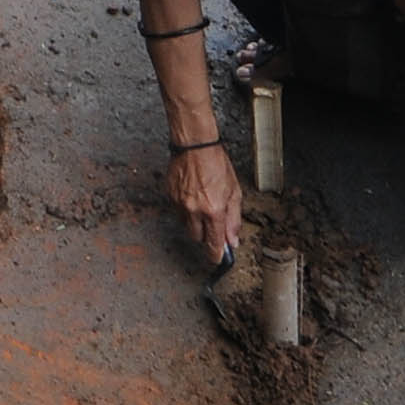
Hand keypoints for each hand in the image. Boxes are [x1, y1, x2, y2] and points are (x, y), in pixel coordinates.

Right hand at [166, 139, 240, 269]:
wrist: (195, 145)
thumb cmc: (216, 164)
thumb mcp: (234, 192)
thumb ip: (233, 219)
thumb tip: (232, 240)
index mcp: (213, 210)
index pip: (213, 243)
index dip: (215, 255)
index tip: (217, 259)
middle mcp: (194, 210)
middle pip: (197, 238)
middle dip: (205, 235)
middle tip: (212, 224)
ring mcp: (179, 204)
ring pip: (186, 225)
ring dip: (195, 222)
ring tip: (202, 203)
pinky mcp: (170, 196)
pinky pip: (177, 211)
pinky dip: (185, 209)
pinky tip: (192, 194)